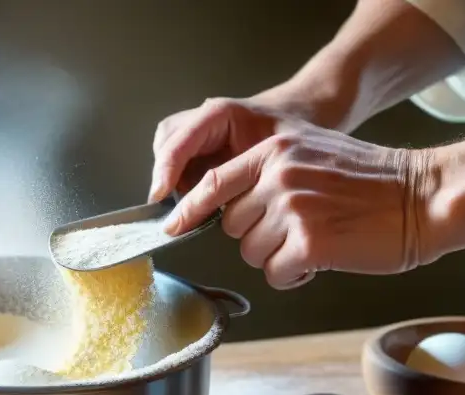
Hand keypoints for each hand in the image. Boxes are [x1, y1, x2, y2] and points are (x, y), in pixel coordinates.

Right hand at [149, 97, 302, 202]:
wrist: (304, 118)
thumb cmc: (295, 133)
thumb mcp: (279, 152)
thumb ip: (250, 176)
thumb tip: (219, 208)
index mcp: (221, 114)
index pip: (179, 138)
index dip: (167, 168)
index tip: (160, 195)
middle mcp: (205, 120)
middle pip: (167, 143)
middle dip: (166, 174)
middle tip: (176, 205)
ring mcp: (202, 133)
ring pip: (169, 154)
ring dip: (173, 182)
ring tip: (190, 206)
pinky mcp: (203, 148)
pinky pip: (181, 166)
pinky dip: (183, 186)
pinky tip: (200, 203)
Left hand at [164, 121, 438, 288]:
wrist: (424, 197)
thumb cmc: (374, 183)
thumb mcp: (313, 155)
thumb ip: (270, 172)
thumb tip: (230, 204)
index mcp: (275, 152)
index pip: (213, 183)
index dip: (187, 209)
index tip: (172, 225)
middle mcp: (278, 177)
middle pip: (233, 227)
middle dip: (259, 236)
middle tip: (300, 229)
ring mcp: (291, 210)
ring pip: (253, 254)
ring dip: (280, 257)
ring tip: (318, 240)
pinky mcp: (308, 244)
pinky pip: (277, 274)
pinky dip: (296, 275)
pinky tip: (324, 259)